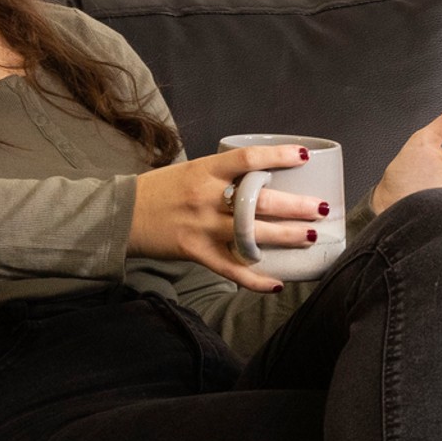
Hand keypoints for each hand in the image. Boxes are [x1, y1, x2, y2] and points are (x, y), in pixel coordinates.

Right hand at [129, 144, 325, 293]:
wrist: (122, 214)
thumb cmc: (161, 190)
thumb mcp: (192, 171)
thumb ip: (224, 175)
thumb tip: (265, 176)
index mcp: (205, 170)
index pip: (248, 159)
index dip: (278, 156)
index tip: (304, 157)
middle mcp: (206, 197)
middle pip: (259, 201)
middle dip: (295, 205)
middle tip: (320, 208)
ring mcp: (201, 226)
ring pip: (251, 233)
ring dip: (285, 236)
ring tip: (310, 236)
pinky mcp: (195, 251)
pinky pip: (230, 268)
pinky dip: (254, 279)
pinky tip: (276, 283)